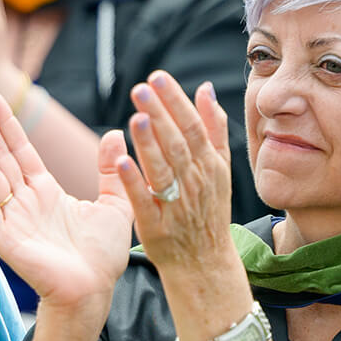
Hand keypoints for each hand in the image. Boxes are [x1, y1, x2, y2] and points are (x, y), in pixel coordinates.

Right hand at [0, 90, 133, 317]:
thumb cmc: (102, 256)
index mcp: (45, 190)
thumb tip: (115, 134)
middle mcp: (24, 200)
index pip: (20, 149)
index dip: (6, 123)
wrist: (93, 291)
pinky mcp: (6, 238)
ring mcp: (12, 218)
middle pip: (0, 155)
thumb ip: (111, 169)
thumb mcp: (114, 205)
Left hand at [117, 72, 235, 276]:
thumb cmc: (207, 210)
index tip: (158, 77)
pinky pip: (146, 202)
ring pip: (163, 170)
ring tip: (136, 116)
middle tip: (141, 87)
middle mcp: (195, 182)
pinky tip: (122, 161)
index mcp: (209, 166)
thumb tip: (205, 88)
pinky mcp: (157, 227)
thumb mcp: (219, 169)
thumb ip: (212, 128)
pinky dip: (135, 182)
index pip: (193, 127)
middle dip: (160, 114)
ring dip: (150, 144)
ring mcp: (177, 205)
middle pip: (178, 143)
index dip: (176, 101)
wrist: (203, 263)